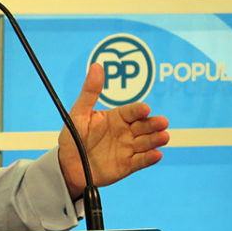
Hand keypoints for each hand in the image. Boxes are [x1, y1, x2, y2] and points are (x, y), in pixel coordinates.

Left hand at [58, 63, 169, 199]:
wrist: (68, 165)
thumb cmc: (73, 137)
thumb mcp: (79, 113)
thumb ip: (90, 91)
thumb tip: (97, 65)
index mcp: (116, 117)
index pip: (131, 111)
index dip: (138, 110)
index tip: (144, 108)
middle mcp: (126, 131)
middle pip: (144, 126)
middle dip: (154, 124)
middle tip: (162, 122)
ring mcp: (128, 148)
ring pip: (147, 142)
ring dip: (156, 139)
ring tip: (163, 136)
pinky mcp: (128, 165)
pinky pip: (141, 161)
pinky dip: (149, 158)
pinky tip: (156, 155)